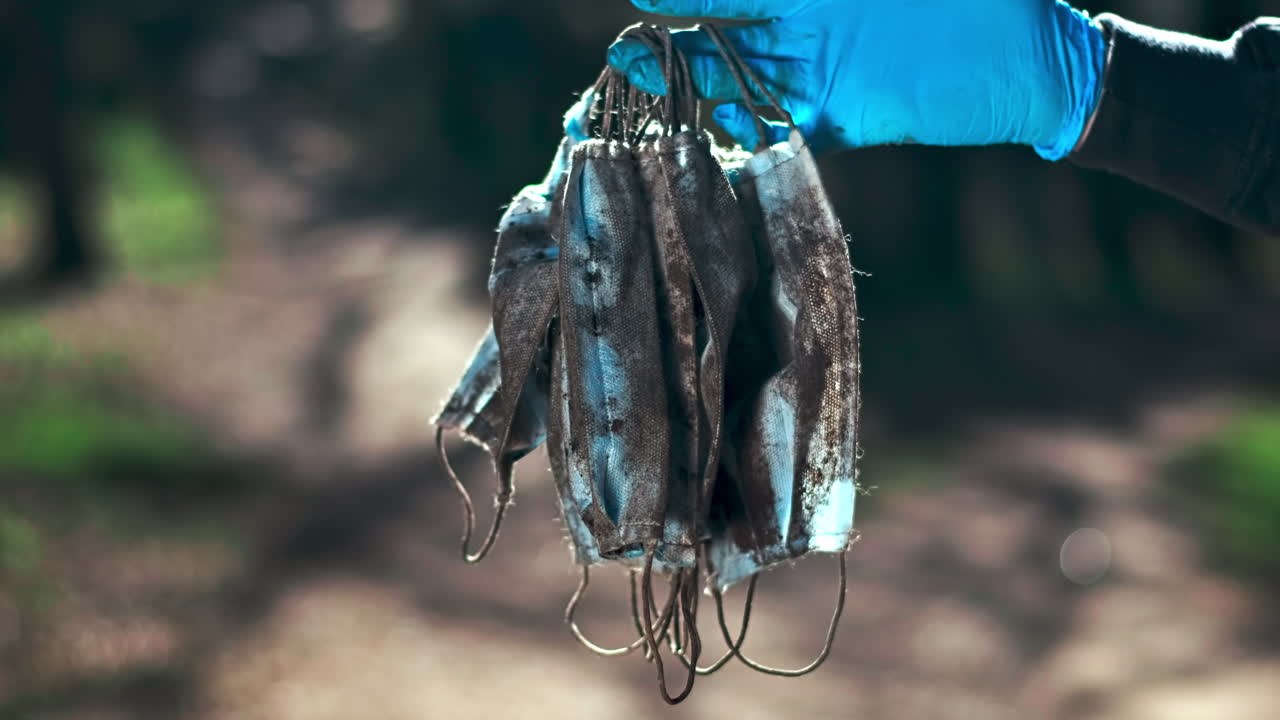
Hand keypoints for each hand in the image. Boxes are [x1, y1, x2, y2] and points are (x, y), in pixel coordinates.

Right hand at [609, 0, 1105, 158]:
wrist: (1036, 61)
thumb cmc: (983, 0)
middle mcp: (813, 27)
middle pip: (728, 37)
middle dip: (676, 47)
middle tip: (626, 59)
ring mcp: (827, 74)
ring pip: (745, 83)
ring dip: (699, 90)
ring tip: (649, 96)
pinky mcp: (848, 117)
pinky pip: (784, 127)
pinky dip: (750, 132)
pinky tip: (713, 134)